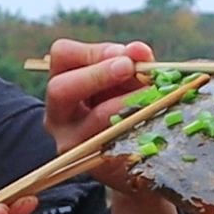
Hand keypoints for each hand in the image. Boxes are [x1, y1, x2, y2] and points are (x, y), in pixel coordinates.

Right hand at [43, 39, 154, 192]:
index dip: (94, 52)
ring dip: (129, 101)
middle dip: (99, 74)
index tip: (125, 56)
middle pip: (61, 88)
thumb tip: (138, 50)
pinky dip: (141, 125)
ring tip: (153, 94)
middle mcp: (57, 115)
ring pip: (95, 117)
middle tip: (129, 68)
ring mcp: (72, 143)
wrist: (131, 158)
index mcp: (62, 85)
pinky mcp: (96, 163)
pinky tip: (155, 118)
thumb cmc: (125, 107)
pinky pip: (120, 141)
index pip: (62, 55)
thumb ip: (130, 62)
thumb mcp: (124, 81)